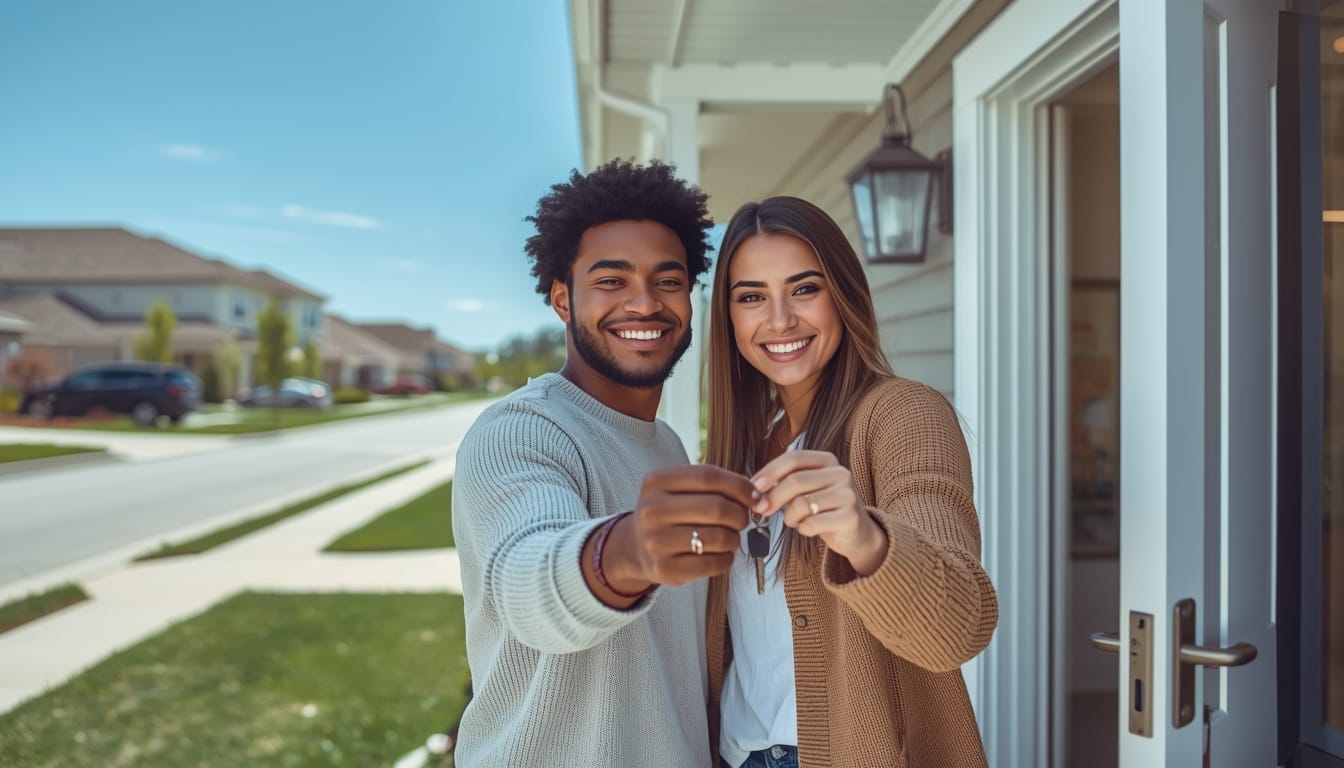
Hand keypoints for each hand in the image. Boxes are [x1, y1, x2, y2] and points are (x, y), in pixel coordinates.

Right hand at [599, 465, 754, 594]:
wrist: (636, 546)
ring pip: (718, 537)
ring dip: (734, 538)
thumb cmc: (671, 512)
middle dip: (740, 514)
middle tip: (742, 519)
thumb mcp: (679, 488)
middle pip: (716, 507)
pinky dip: (726, 558)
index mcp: (656, 482)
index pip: (708, 477)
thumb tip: (756, 496)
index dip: (739, 486)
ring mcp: (655, 542)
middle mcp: (651, 510)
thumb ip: (714, 485)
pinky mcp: (665, 570)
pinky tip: (720, 553)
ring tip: (730, 537)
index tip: (755, 496)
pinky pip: (713, 563)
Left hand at [750, 450, 887, 575]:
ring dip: (790, 517)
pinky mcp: (850, 518)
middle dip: (773, 497)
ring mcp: (847, 495)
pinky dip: (803, 529)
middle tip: (761, 509)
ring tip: (795, 520)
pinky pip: (812, 523)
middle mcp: (840, 474)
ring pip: (802, 504)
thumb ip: (784, 482)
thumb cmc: (823, 507)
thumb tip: (756, 489)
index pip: (794, 458)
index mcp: (828, 460)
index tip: (754, 486)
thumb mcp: (806, 488)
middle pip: (796, 481)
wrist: (855, 531)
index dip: (771, 471)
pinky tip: (809, 528)